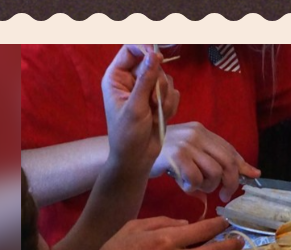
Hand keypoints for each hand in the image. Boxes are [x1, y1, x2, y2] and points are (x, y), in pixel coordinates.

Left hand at [101, 45, 179, 168]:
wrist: (137, 159)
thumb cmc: (128, 135)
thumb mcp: (135, 107)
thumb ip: (145, 80)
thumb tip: (154, 55)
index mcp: (117, 78)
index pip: (131, 50)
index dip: (145, 50)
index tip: (157, 57)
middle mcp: (131, 81)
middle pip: (152, 64)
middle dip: (157, 83)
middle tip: (152, 102)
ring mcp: (146, 91)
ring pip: (165, 79)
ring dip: (164, 98)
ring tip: (155, 114)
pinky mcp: (159, 101)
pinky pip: (173, 92)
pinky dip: (170, 105)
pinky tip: (160, 118)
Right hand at [149, 123, 261, 203]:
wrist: (135, 152)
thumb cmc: (166, 155)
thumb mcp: (193, 153)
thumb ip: (219, 160)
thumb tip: (255, 172)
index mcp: (203, 131)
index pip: (230, 151)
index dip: (241, 168)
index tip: (246, 181)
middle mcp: (197, 135)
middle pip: (227, 164)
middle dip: (230, 184)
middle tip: (223, 195)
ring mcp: (186, 145)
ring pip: (214, 173)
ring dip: (209, 186)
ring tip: (198, 186)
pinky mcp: (176, 157)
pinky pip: (196, 179)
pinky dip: (193, 187)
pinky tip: (185, 185)